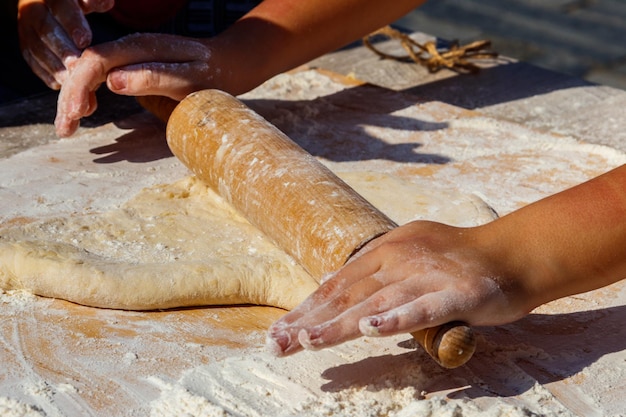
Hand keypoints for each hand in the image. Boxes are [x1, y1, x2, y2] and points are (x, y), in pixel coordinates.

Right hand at [17, 0, 113, 88]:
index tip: (85, 40)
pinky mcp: (26, 46)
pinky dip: (47, 73)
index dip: (72, 23)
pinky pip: (33, 60)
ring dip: (54, 66)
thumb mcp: (87, 0)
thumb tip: (105, 4)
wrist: (54, 10)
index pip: (60, 6)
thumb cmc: (78, 5)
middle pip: (45, 29)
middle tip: (77, 66)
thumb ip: (96, 1)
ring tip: (71, 80)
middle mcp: (34, 10)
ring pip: (36, 48)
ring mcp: (27, 28)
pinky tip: (62, 83)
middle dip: (62, 50)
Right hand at [54, 33, 217, 136]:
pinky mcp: (133, 64)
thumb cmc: (214, 76)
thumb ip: (155, 78)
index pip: (96, 61)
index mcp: (142, 47)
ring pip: (90, 71)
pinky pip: (101, 75)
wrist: (230, 64)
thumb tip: (113, 81)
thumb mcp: (190, 81)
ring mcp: (130, 54)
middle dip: (69, 98)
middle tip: (64, 131)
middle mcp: (131, 46)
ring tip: (68, 127)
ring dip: (74, 98)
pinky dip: (88, 93)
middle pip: (86, 66)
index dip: (79, 87)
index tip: (75, 116)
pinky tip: (86, 110)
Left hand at [267, 221, 530, 356]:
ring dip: (339, 324)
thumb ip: (375, 276)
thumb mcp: (409, 258)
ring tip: (306, 341)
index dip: (307, 309)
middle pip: (348, 294)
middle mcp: (400, 258)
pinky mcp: (459, 292)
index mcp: (385, 250)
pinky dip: (395, 319)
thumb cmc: (457, 262)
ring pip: (376, 302)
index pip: (338, 283)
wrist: (513, 253)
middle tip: (277, 344)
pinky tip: (369, 331)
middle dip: (310, 320)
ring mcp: (428, 274)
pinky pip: (423, 308)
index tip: (279, 332)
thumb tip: (335, 291)